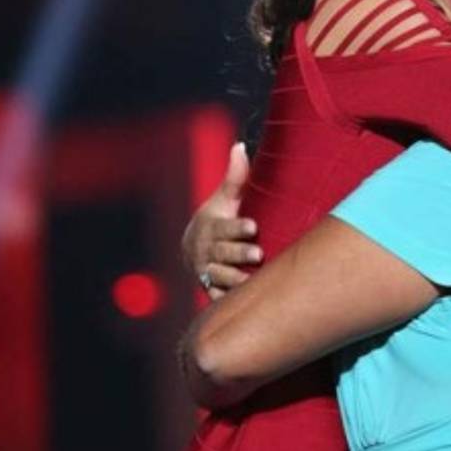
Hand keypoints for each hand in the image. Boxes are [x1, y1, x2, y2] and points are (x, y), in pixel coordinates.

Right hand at [181, 142, 262, 299]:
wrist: (193, 249)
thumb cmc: (218, 220)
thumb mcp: (225, 200)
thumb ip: (235, 178)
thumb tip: (240, 146)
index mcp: (212, 227)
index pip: (224, 227)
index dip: (238, 228)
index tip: (253, 226)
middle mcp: (207, 250)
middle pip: (222, 252)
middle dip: (238, 253)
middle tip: (258, 253)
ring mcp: (207, 271)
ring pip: (218, 276)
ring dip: (233, 279)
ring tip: (250, 280)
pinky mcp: (210, 289)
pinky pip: (215, 297)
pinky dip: (224, 300)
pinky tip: (237, 304)